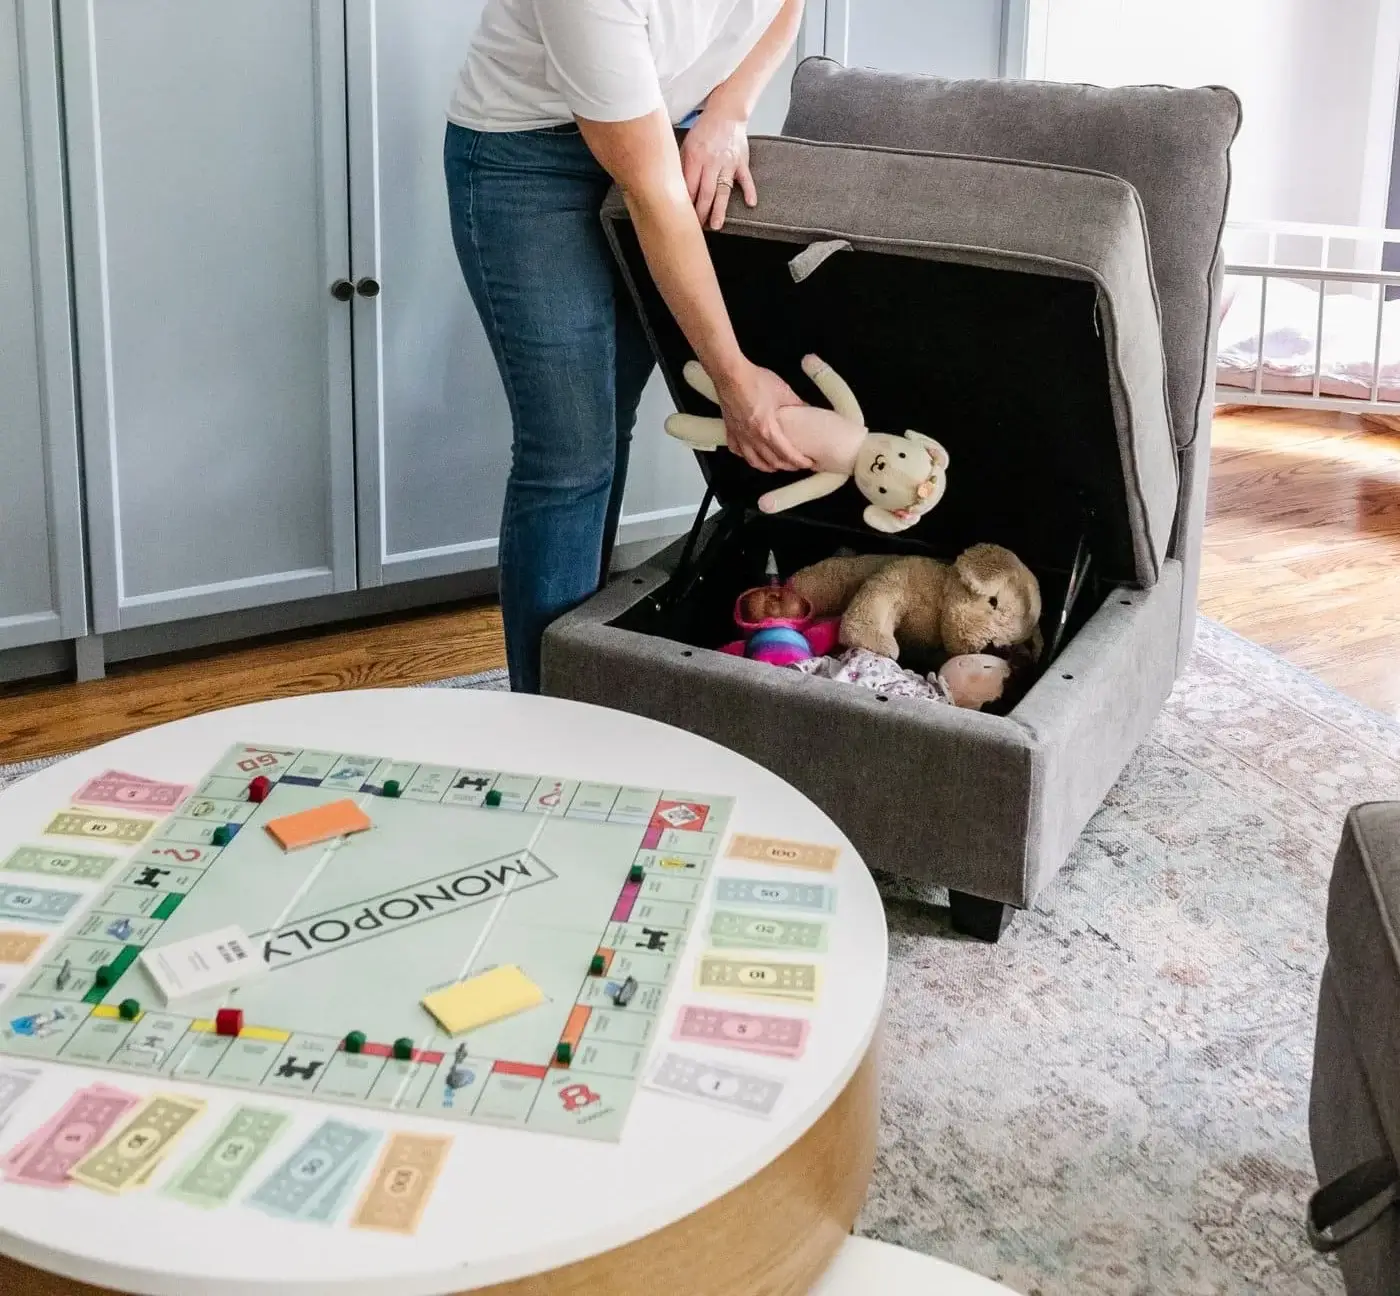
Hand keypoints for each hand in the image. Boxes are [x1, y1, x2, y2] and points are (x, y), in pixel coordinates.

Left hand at [680, 109, 757, 230]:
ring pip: (723, 190)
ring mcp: (728, 163)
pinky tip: (750, 204)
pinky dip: (749, 191)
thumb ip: (682, 166)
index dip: (686, 204)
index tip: (682, 217)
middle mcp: (712, 162)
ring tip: (716, 225)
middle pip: (705, 192)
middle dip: (701, 213)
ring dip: (720, 209)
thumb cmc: (704, 131)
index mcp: (695, 158)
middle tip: (698, 229)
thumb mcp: (687, 145)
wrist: (726, 113)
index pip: (689, 186)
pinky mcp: (741, 161)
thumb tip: (675, 188)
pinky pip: (746, 178)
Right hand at [714, 362, 812, 472]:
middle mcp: (753, 437)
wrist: (731, 374)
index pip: (787, 454)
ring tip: (775, 466)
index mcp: (767, 430)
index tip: (808, 463)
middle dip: (786, 466)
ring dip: (767, 466)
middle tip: (796, 465)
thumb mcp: (784, 391)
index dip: (800, 461)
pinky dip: (746, 456)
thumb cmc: (754, 381)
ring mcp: (740, 435)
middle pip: (772, 461)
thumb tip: (807, 409)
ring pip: (753, 461)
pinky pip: (737, 450)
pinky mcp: (730, 430)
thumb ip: (797, 403)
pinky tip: (750, 455)